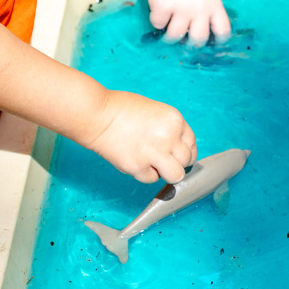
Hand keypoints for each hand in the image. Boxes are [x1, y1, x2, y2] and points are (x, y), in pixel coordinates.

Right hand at [81, 89, 195, 183]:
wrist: (96, 115)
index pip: (191, 144)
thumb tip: (177, 148)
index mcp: (175, 120)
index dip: (184, 152)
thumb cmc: (121, 109)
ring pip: (175, 175)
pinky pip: (151, 179)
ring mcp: (155, 153)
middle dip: (175, 162)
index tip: (178, 156)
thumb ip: (169, 129)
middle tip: (161, 159)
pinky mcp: (138, 166)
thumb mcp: (155, 111)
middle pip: (186, 161)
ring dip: (165, 172)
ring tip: (152, 164)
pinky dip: (144, 173)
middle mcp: (169, 137)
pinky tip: (134, 160)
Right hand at [142, 0, 230, 45]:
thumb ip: (206, 6)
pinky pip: (157, 24)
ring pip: (174, 36)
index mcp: (214, 5)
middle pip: (198, 40)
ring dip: (169, 34)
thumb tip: (199, 26)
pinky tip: (158, 8)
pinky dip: (156, 19)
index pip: (223, 31)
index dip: (218, 40)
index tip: (211, 42)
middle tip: (184, 37)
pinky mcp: (162, 8)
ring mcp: (181, 10)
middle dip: (190, 42)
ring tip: (167, 26)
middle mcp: (200, 11)